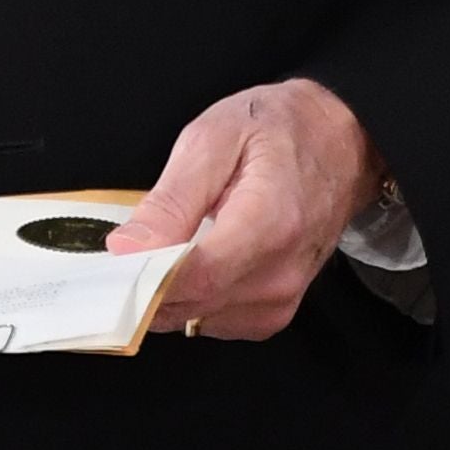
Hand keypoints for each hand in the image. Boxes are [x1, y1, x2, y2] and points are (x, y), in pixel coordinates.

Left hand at [112, 78, 380, 341]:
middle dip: (143, 284)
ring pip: (195, 317)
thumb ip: (170, 200)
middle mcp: (280, 274)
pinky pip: (213, 320)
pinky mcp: (275, 312)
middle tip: (121, 248)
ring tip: (161, 246)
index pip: (194, 278)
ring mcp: (282, 299)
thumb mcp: (213, 138)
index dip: (142, 278)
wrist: (341, 142)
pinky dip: (190, 298)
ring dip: (165, 291)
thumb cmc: (279, 130)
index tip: (107, 264)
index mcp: (270, 224)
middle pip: (190, 304)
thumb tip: (126, 249)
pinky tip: (188, 263)